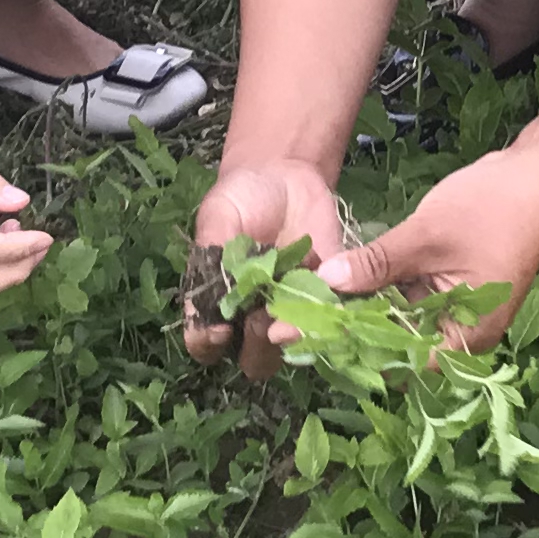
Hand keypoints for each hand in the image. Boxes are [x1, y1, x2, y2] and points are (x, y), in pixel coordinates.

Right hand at [186, 158, 344, 380]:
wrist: (287, 178)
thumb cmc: (243, 198)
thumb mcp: (218, 214)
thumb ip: (212, 251)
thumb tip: (214, 295)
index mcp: (220, 303)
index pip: (205, 345)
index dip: (208, 344)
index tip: (221, 329)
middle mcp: (254, 316)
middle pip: (253, 359)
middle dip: (258, 346)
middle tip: (262, 317)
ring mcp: (293, 310)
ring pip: (293, 347)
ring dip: (296, 334)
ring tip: (297, 307)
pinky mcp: (328, 297)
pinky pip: (333, 318)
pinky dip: (333, 311)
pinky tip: (327, 289)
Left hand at [318, 146, 538, 349]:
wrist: (538, 175)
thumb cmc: (491, 208)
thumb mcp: (425, 236)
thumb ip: (376, 264)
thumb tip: (326, 282)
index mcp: (467, 334)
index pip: (403, 362)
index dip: (355, 351)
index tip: (310, 338)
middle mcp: (463, 333)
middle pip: (399, 345)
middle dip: (352, 331)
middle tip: (296, 321)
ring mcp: (459, 310)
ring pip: (402, 320)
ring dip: (363, 310)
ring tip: (309, 303)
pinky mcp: (453, 288)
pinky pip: (411, 299)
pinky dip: (382, 291)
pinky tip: (343, 281)